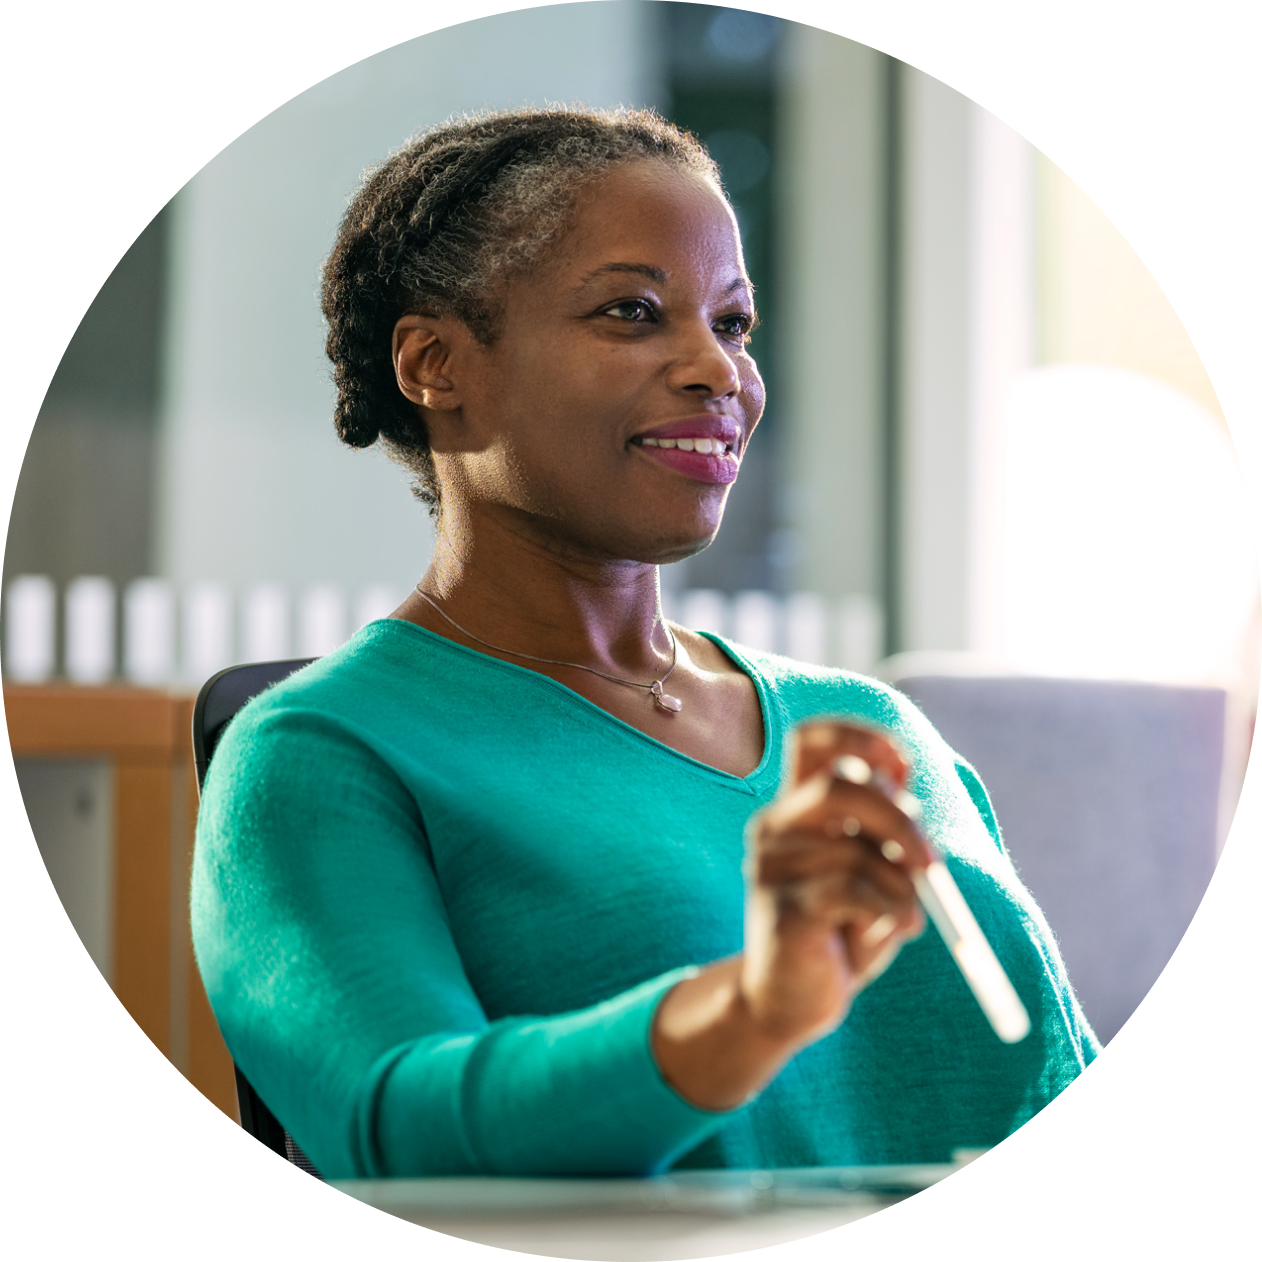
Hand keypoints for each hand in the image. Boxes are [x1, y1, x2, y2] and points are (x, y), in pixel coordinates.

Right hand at [738, 721, 930, 1049]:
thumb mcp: (872, 875)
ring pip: (858, 850)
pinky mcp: (782, 909)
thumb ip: (886, 837)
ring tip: (904, 918)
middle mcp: (775, 827)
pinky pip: (855, 892)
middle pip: (841, 783)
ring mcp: (772, 867)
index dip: (860, 737)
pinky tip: (890, 932)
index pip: (811, 739)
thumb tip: (911, 803)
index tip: (903, 767)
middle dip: (899, 819)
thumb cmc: (837, 933)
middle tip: (931, 863)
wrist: (790, 1003)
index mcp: (796, 808)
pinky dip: (891, 911)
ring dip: (902, 888)